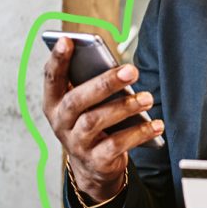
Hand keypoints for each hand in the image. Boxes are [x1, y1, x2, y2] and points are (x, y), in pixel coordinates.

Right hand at [42, 37, 163, 201]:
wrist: (94, 167)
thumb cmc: (92, 123)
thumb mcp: (88, 105)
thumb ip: (94, 85)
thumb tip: (120, 69)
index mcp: (54, 103)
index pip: (51, 78)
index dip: (57, 60)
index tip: (68, 40)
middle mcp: (61, 123)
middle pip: (76, 100)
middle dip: (104, 83)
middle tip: (131, 71)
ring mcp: (76, 144)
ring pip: (95, 121)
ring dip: (124, 107)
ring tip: (147, 98)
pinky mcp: (95, 161)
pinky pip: (116, 145)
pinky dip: (138, 133)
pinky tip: (155, 124)